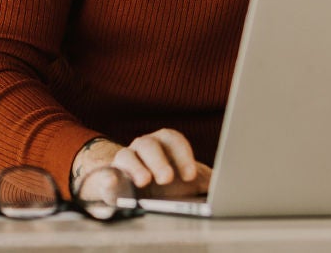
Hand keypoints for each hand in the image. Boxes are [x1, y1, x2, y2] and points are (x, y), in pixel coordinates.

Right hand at [71, 129, 211, 198]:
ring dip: (136, 168)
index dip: (182, 156)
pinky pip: (105, 176)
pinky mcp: (108, 178)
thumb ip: (205, 180)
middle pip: (150, 146)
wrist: (139, 191)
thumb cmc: (169, 184)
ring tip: (144, 181)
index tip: (190, 175)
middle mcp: (143, 146)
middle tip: (167, 178)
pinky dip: (107, 179)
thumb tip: (225, 181)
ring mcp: (125, 160)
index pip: (173, 140)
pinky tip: (112, 182)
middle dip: (159, 161)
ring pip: (127, 157)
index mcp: (164, 143)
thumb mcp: (188, 182)